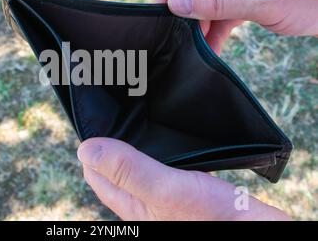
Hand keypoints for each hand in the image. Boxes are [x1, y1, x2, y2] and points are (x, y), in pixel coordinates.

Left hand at [78, 137, 290, 220]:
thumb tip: (87, 149)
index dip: (91, 151)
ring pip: (142, 166)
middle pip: (118, 170)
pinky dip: (163, 150)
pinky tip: (171, 136)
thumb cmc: (213, 217)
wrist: (254, 229)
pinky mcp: (189, 189)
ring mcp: (167, 196)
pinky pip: (167, 166)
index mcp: (134, 206)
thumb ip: (129, 171)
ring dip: (137, 145)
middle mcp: (147, 202)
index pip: (97, 176)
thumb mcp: (166, 189)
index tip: (92, 123)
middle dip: (111, 144)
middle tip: (112, 113)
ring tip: (137, 118)